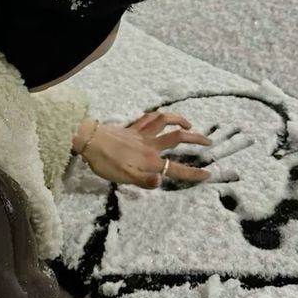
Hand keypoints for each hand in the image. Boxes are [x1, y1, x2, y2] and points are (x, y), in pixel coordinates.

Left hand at [72, 111, 211, 188]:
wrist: (89, 141)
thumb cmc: (106, 163)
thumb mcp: (124, 178)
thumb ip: (144, 180)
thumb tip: (160, 181)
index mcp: (149, 161)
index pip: (175, 168)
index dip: (192, 173)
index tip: (208, 174)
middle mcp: (150, 145)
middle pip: (178, 137)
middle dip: (195, 138)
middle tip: (208, 141)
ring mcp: (142, 133)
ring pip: (165, 121)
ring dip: (179, 120)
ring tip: (189, 123)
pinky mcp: (133, 127)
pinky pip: (150, 118)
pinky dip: (159, 116)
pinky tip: (163, 117)